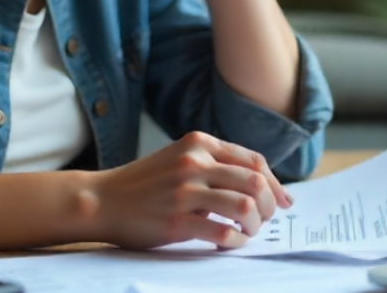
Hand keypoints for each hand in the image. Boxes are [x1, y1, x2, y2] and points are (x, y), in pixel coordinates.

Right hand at [92, 132, 292, 249]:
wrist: (101, 199)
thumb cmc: (145, 183)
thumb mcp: (180, 157)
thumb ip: (215, 163)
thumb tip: (262, 185)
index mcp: (200, 143)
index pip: (254, 161)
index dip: (275, 183)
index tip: (284, 201)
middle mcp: (194, 163)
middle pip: (255, 182)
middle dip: (270, 205)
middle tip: (267, 220)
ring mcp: (184, 191)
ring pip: (244, 206)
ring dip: (255, 224)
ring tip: (248, 232)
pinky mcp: (175, 220)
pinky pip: (222, 233)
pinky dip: (235, 241)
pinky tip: (231, 243)